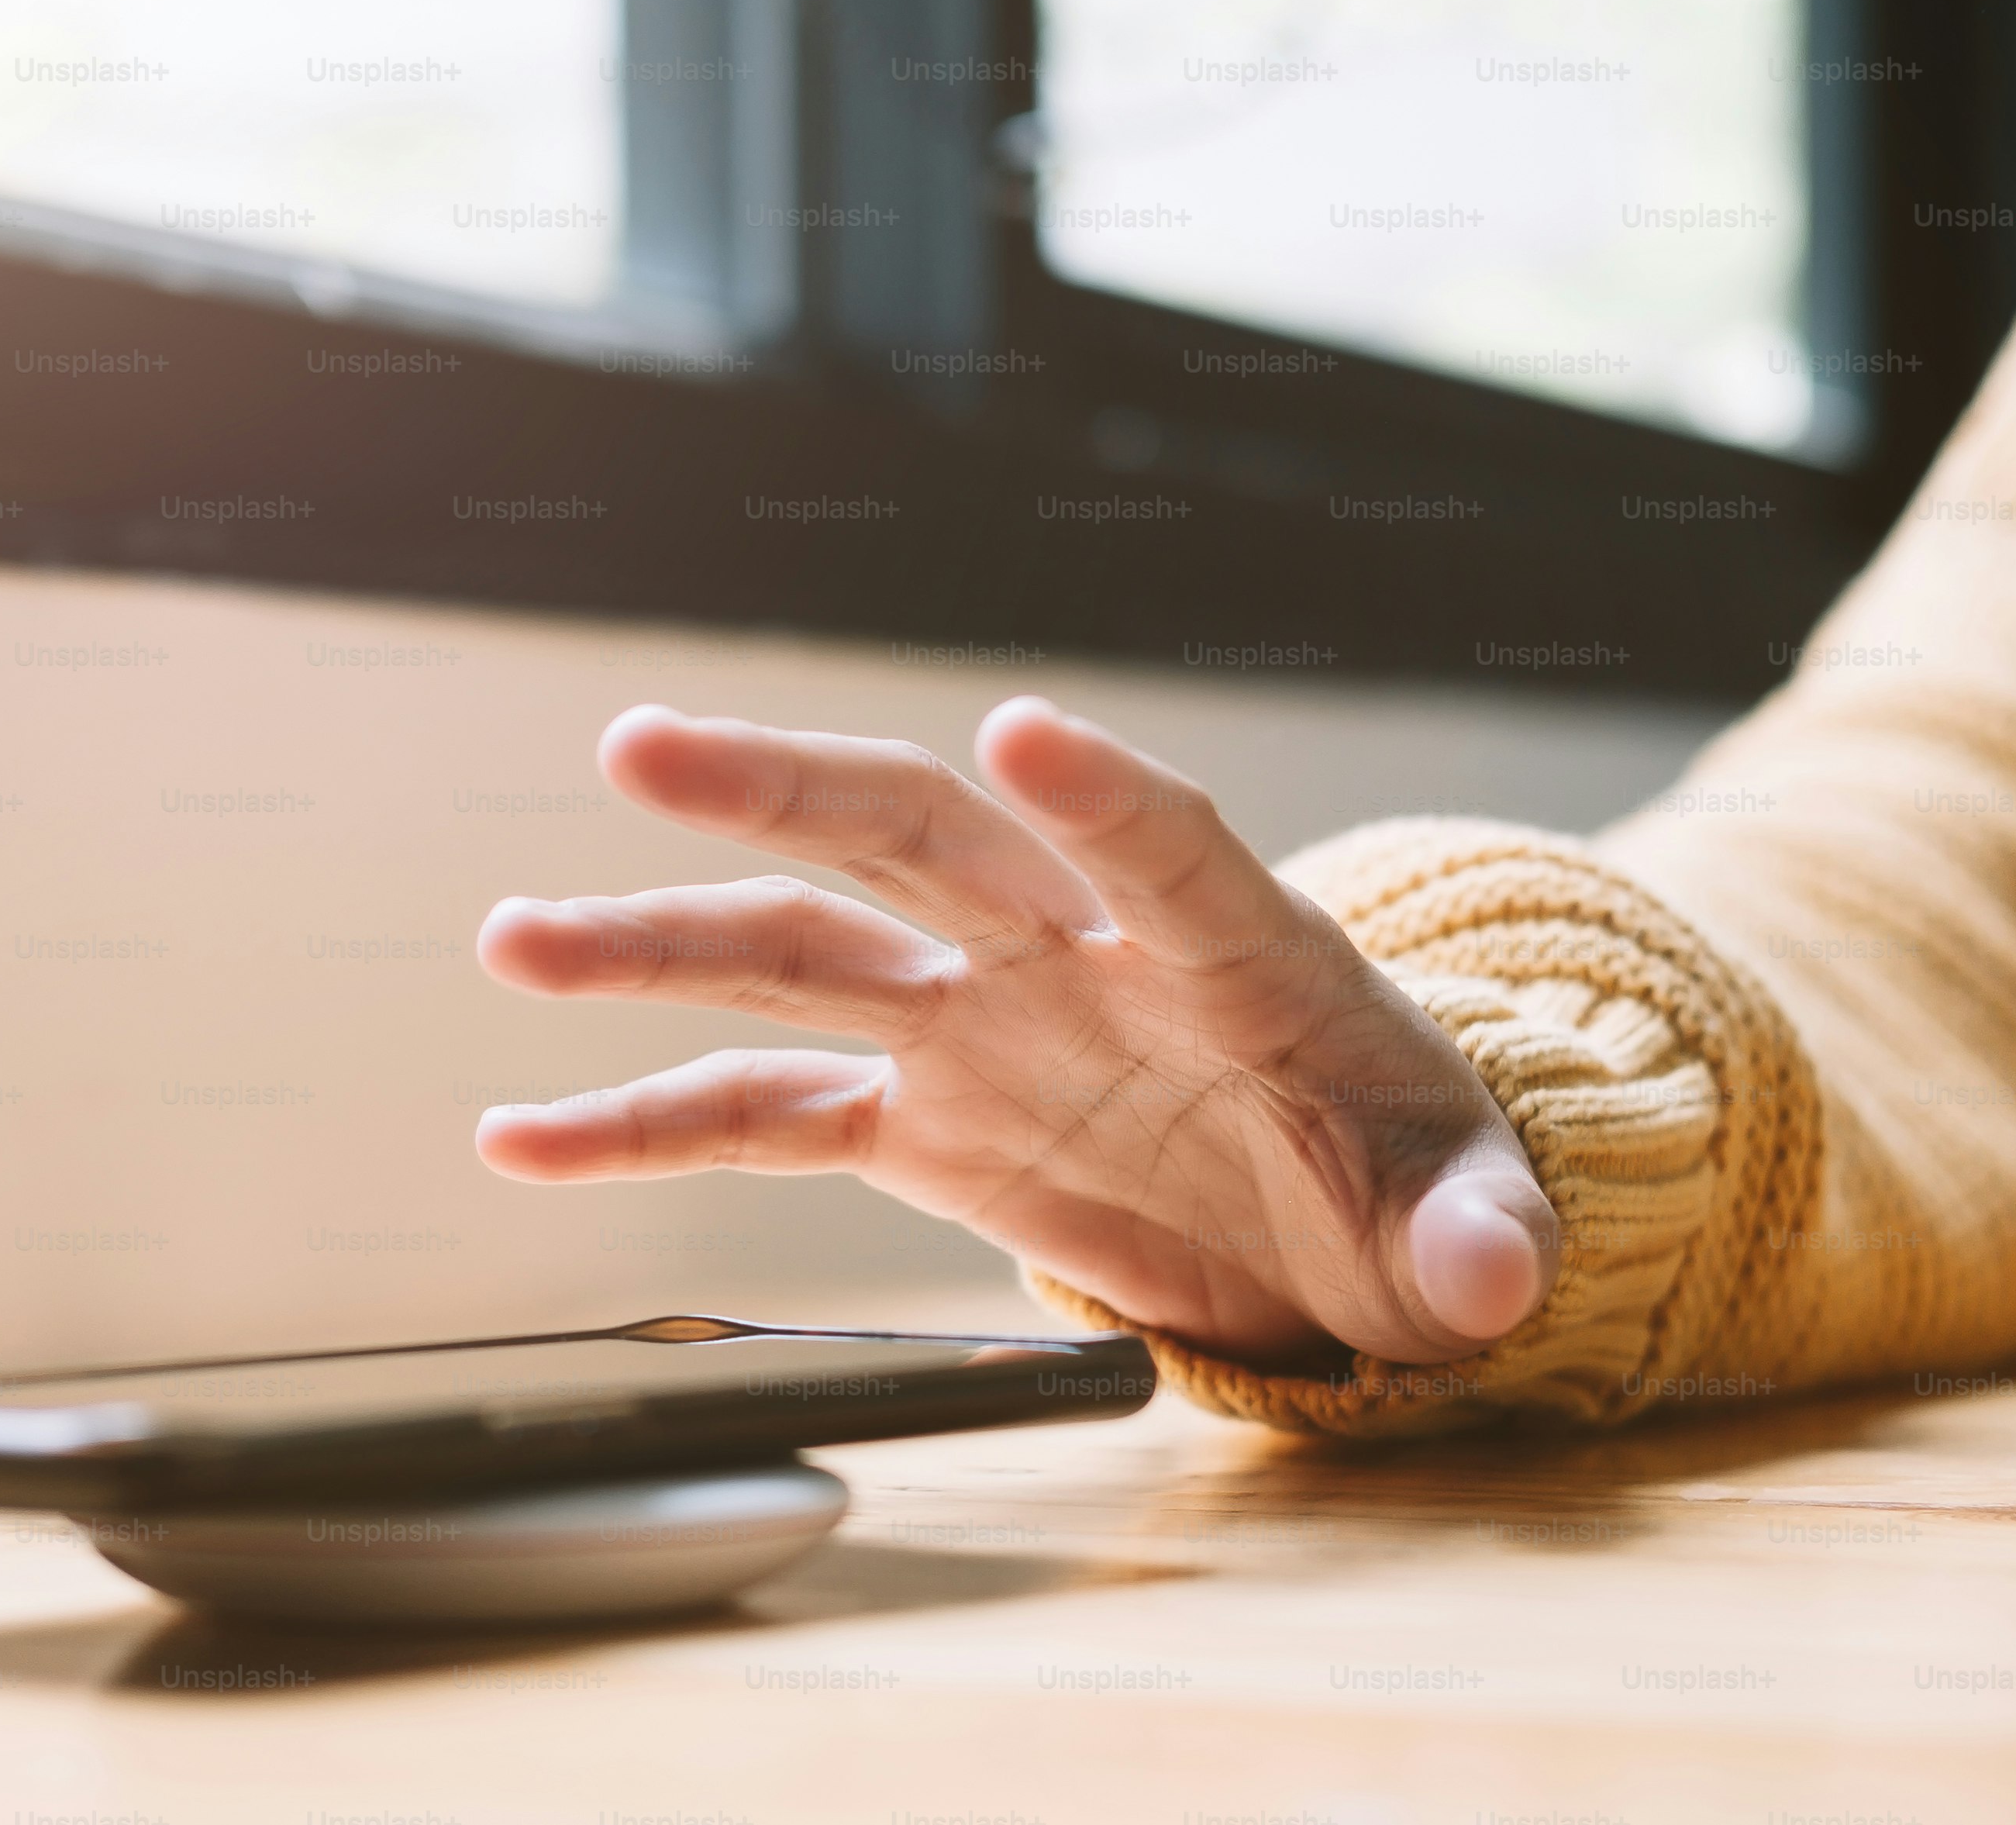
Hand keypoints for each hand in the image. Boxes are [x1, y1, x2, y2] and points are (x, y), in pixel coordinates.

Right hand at [471, 697, 1553, 1368]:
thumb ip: (1481, 1236)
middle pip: (924, 838)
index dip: (1106, 798)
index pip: (1173, 849)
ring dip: (659, 936)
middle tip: (647, 746)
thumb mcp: (1470, 1219)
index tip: (1025, 734)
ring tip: (515, 936)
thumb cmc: (1414, 1185)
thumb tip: (1500, 1281)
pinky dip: (647, 1120)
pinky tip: (526, 1133)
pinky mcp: (925, 1122)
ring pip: (803, 949)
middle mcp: (1081, 959)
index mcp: (1236, 955)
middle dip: (789, 789)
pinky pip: (765, 1109)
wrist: (1343, 1224)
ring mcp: (985, 1028)